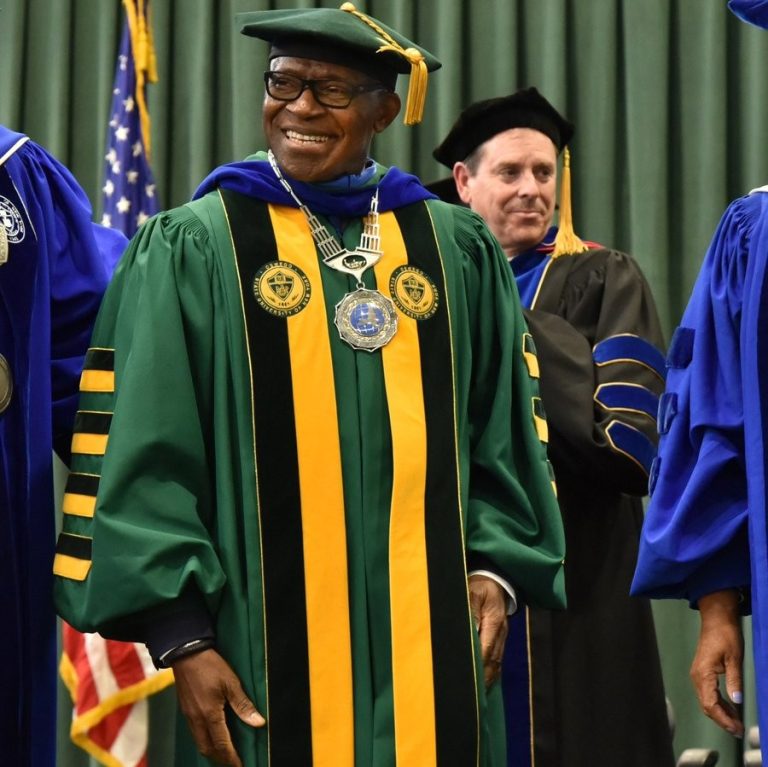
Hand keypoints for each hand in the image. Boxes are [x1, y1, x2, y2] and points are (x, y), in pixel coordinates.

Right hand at [172, 648, 264, 765]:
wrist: (186, 653)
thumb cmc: (211, 666)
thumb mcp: (231, 683)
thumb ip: (243, 705)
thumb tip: (258, 723)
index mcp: (210, 714)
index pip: (222, 744)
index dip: (232, 757)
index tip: (240, 765)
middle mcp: (197, 719)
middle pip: (207, 748)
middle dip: (220, 758)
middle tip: (233, 761)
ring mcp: (189, 715)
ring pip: (199, 741)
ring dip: (212, 750)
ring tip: (224, 752)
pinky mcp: (185, 710)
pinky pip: (194, 732)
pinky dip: (204, 739)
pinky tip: (212, 734)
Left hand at [468, 574, 508, 687]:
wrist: (494, 579)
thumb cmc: (480, 585)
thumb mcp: (472, 593)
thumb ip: (470, 612)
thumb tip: (470, 632)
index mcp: (494, 621)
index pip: (486, 649)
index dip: (477, 664)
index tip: (467, 677)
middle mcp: (501, 632)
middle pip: (493, 660)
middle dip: (483, 678)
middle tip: (470, 694)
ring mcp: (502, 636)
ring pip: (496, 662)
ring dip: (487, 678)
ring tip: (476, 694)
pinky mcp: (500, 637)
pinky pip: (497, 658)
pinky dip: (491, 671)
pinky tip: (484, 681)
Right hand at [690, 590, 743, 737]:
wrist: (716, 619)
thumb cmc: (726, 635)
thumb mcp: (734, 658)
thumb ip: (734, 680)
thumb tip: (737, 701)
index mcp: (703, 674)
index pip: (710, 704)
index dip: (724, 719)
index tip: (737, 729)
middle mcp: (697, 676)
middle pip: (706, 706)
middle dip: (722, 720)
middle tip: (740, 730)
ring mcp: (698, 674)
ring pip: (706, 701)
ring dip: (721, 713)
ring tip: (737, 722)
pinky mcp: (702, 672)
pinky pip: (708, 694)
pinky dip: (719, 704)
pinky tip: (731, 708)